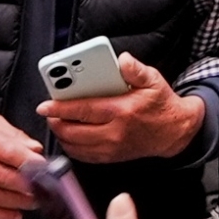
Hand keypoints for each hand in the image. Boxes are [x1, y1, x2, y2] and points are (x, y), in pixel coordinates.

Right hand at [0, 117, 44, 218]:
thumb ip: (14, 136)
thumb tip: (35, 149)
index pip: (8, 151)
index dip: (29, 162)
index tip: (45, 168)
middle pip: (4, 178)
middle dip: (29, 186)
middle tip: (45, 189)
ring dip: (19, 202)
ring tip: (35, 201)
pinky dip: (1, 217)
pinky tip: (15, 215)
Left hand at [46, 78, 208, 163]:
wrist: (174, 133)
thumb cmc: (161, 105)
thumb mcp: (153, 80)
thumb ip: (135, 69)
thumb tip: (122, 60)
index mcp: (122, 110)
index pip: (83, 110)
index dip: (60, 108)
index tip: (45, 106)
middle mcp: (114, 132)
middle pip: (74, 131)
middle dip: (56, 122)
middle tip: (49, 112)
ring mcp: (112, 148)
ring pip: (75, 146)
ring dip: (62, 135)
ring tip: (57, 122)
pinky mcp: (111, 158)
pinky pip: (84, 156)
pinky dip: (72, 147)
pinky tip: (70, 136)